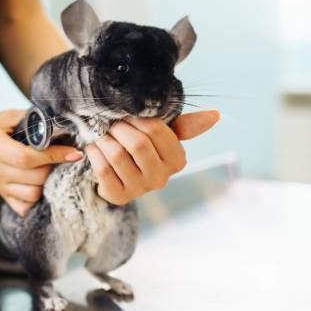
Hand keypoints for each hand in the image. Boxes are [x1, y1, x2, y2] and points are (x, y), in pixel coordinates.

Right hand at [0, 110, 83, 216]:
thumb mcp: (2, 118)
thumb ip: (29, 119)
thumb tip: (59, 123)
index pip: (27, 157)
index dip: (53, 156)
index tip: (73, 152)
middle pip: (34, 178)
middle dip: (53, 167)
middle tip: (60, 156)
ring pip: (32, 194)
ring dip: (46, 182)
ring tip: (48, 168)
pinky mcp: (0, 195)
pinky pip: (23, 206)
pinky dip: (35, 198)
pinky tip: (38, 184)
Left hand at [85, 110, 219, 204]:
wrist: (118, 176)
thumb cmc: (143, 149)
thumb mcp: (163, 136)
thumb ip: (184, 125)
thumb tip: (216, 114)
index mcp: (177, 160)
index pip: (156, 130)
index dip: (136, 118)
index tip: (126, 114)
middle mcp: (161, 179)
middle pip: (137, 144)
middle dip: (119, 128)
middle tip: (110, 123)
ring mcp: (140, 190)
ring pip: (117, 155)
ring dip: (104, 140)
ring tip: (101, 134)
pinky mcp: (118, 197)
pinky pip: (102, 169)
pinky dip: (94, 153)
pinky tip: (94, 148)